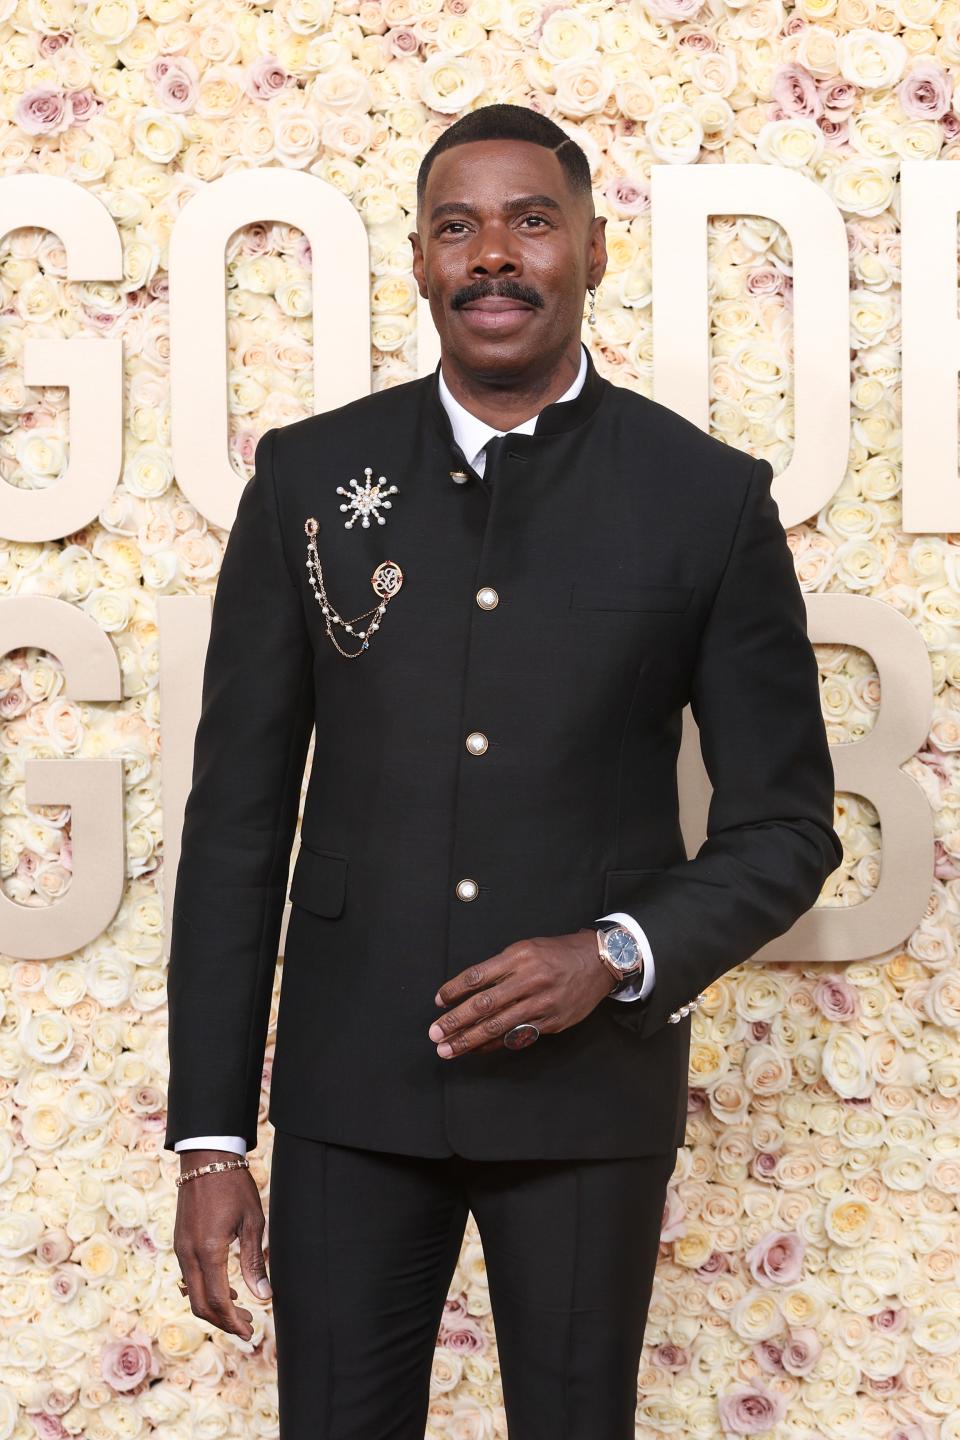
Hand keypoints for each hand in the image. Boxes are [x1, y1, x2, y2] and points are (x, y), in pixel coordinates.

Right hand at [174, 1149, 269, 1339]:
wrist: (206, 1158)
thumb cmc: (234, 1186)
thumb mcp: (252, 1222)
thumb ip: (255, 1261)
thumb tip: (263, 1296)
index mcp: (208, 1250)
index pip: (218, 1301)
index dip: (233, 1321)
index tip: (250, 1333)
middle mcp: (188, 1254)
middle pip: (200, 1305)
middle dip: (223, 1321)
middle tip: (248, 1327)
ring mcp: (180, 1248)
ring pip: (192, 1293)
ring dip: (213, 1307)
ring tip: (240, 1309)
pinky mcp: (179, 1242)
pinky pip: (189, 1277)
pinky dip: (205, 1290)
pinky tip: (226, 1287)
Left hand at [427, 928, 615, 1057]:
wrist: (598, 962)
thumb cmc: (557, 954)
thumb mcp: (526, 949)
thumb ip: (501, 968)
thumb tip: (470, 992)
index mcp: (519, 957)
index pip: (478, 976)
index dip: (454, 990)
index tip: (438, 1002)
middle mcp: (529, 980)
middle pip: (484, 1005)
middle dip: (455, 1022)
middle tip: (434, 1034)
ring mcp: (541, 1003)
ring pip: (498, 1026)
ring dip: (469, 1040)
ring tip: (448, 1049)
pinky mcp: (551, 1022)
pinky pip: (517, 1036)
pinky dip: (495, 1044)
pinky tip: (478, 1049)